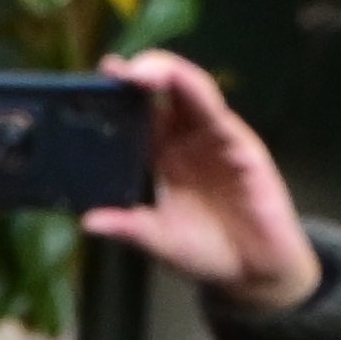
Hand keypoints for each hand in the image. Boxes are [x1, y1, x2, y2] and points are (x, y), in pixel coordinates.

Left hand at [89, 52, 320, 316]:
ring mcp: (213, 135)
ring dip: (163, 71)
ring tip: (135, 70)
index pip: (138, 116)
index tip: (92, 85)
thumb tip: (86, 221)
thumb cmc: (207, 251)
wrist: (254, 271)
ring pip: (188, 88)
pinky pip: (214, 107)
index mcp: (163, 155)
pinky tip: (173, 79)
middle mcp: (185, 138)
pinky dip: (193, 89)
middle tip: (110, 68)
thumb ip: (127, 228)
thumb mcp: (158, 241)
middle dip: (137, 73)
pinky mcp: (238, 140)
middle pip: (162, 92)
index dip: (117, 99)